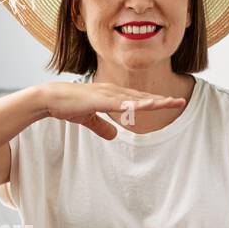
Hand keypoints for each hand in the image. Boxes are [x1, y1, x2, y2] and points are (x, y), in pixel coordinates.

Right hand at [37, 81, 186, 140]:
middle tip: (179, 101)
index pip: (137, 98)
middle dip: (160, 99)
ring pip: (134, 98)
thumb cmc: (67, 106)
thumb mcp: (88, 119)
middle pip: (141, 96)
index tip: (170, 103)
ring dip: (152, 101)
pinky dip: (133, 104)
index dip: (154, 101)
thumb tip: (114, 136)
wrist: (49, 98)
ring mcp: (106, 94)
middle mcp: (112, 91)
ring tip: (169, 103)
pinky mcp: (98, 100)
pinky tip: (144, 106)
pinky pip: (120, 103)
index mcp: (111, 94)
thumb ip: (102, 126)